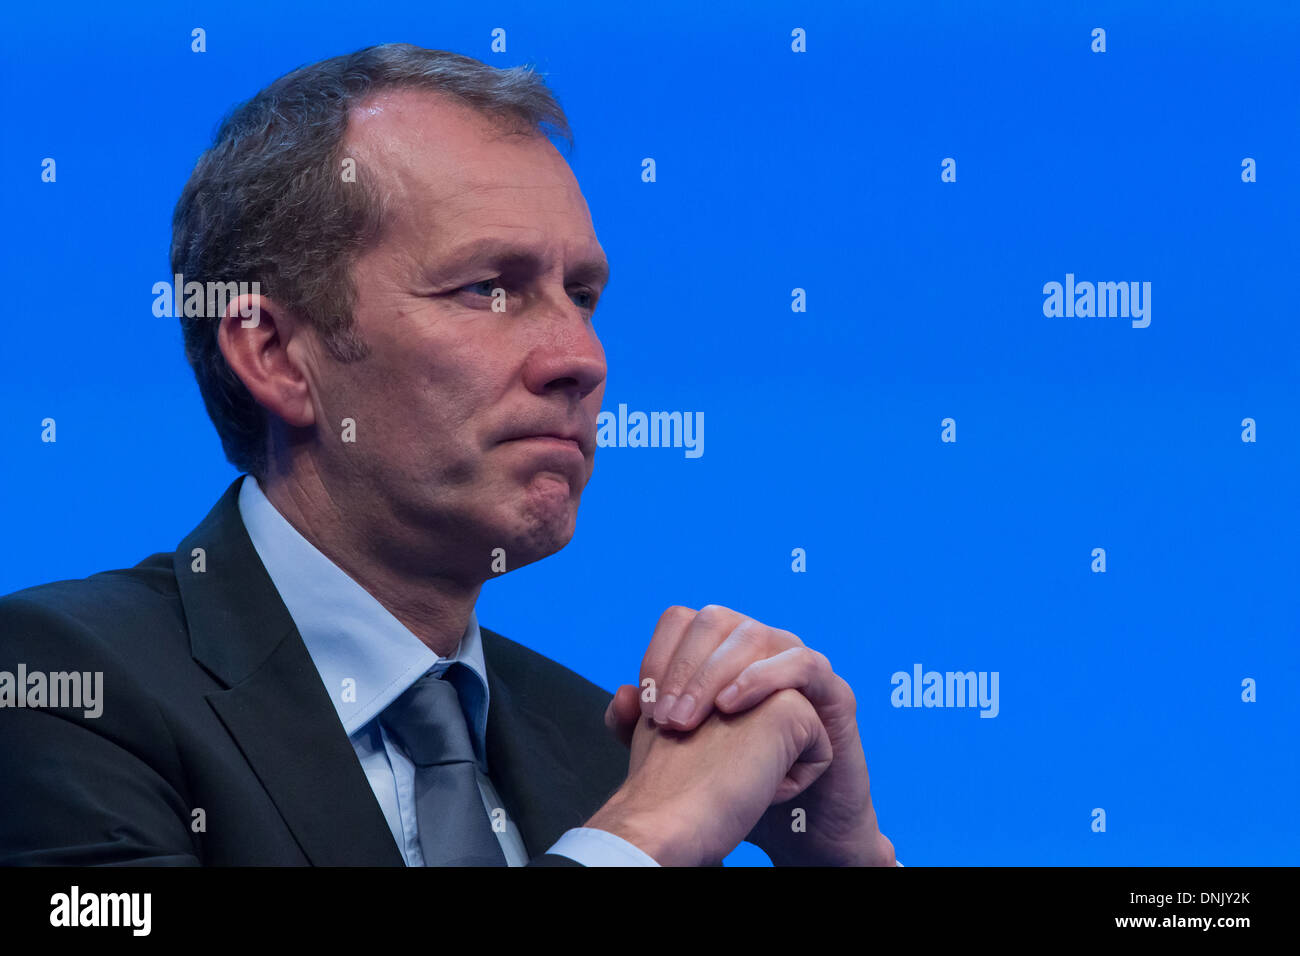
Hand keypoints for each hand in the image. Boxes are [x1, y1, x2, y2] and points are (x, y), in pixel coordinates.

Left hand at [604, 604, 895, 865]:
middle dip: (682, 668)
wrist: (797, 827)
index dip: (658, 655)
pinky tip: (734, 707)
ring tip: (692, 720)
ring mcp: (797, 663)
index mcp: (724, 651)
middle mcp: (761, 646)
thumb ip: (641, 729)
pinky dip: (764, 678)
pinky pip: (803, 663)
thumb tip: (620, 697)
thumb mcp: (681, 756)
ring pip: (752, 634)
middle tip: (665, 719)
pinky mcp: (833, 692)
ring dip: (714, 674)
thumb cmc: (739, 786)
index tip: (643, 706)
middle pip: (714, 621)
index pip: (682, 622)